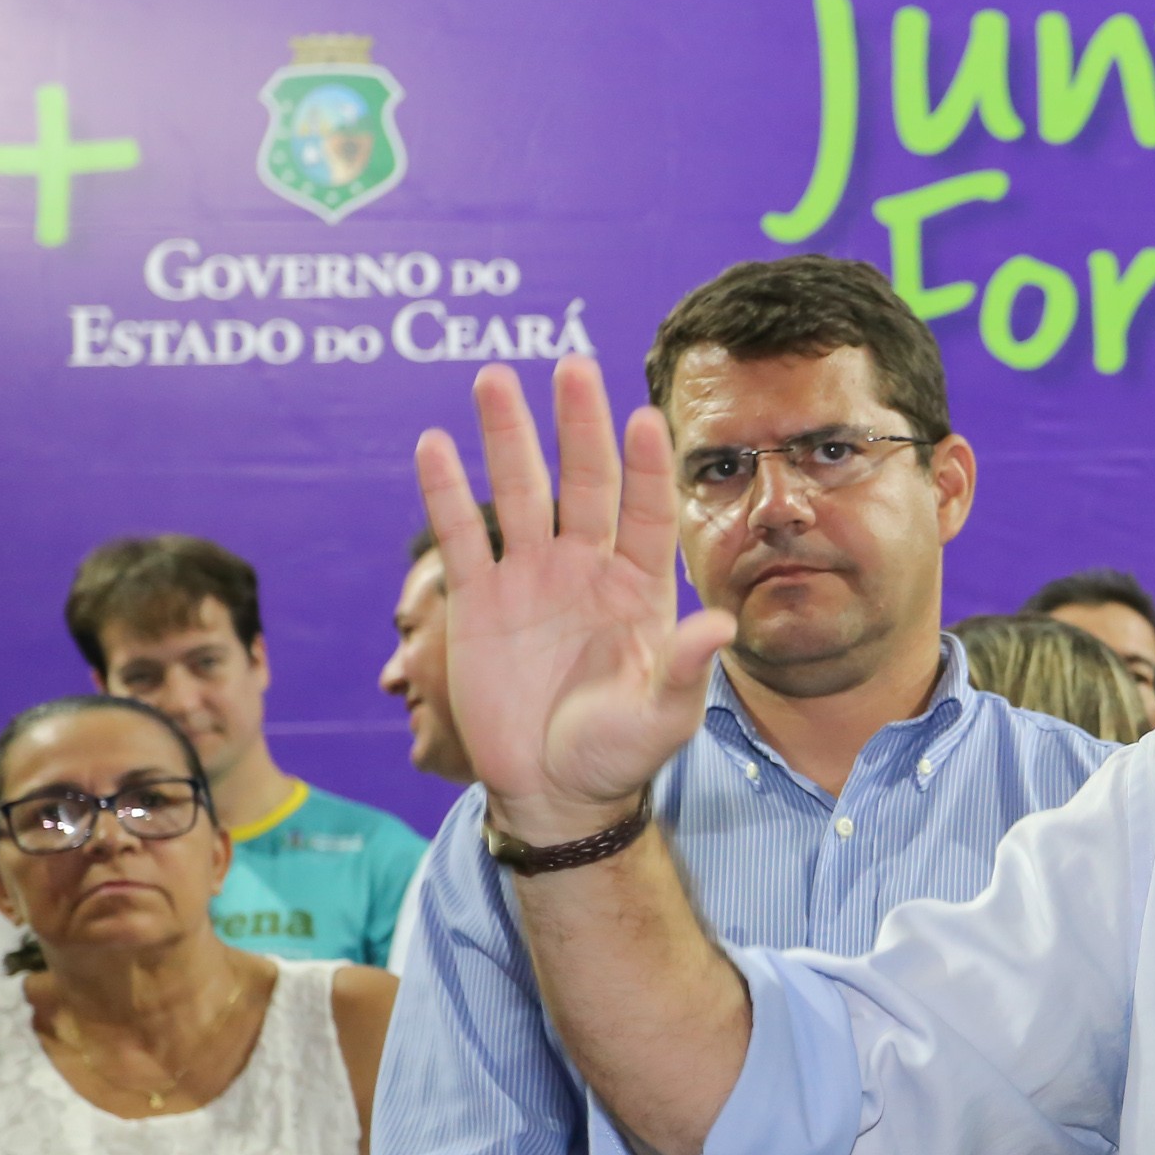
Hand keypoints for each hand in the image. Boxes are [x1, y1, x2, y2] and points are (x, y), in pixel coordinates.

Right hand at [414, 357, 736, 843]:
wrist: (553, 790)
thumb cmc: (618, 755)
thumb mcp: (662, 719)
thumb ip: (686, 670)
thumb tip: (719, 625)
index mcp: (639, 588)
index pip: (646, 511)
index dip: (646, 467)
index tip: (645, 417)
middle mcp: (585, 568)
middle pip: (583, 482)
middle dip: (577, 425)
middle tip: (572, 365)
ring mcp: (530, 579)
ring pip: (518, 493)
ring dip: (506, 437)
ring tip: (492, 379)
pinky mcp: (478, 601)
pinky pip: (461, 537)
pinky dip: (445, 493)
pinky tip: (435, 445)